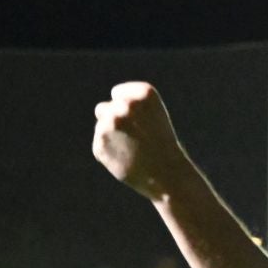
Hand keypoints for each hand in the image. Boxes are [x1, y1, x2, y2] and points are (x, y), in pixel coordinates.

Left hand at [93, 83, 195, 200]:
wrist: (167, 174)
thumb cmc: (162, 143)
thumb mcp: (153, 114)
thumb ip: (129, 104)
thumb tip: (100, 110)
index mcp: (142, 93)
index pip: (117, 93)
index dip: (128, 109)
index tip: (141, 123)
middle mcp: (124, 105)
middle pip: (104, 108)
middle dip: (116, 122)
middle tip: (135, 138)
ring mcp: (110, 125)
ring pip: (101, 126)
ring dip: (112, 136)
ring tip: (132, 148)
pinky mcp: (100, 145)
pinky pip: (100, 144)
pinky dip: (110, 152)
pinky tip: (126, 158)